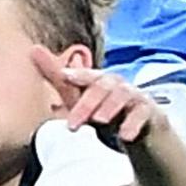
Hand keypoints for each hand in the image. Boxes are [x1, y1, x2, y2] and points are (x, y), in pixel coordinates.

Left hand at [33, 47, 169, 145]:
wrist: (143, 135)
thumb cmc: (107, 112)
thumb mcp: (80, 99)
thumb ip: (59, 80)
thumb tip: (34, 50)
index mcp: (99, 81)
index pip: (87, 75)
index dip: (78, 74)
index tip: (64, 76)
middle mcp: (118, 84)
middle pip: (103, 86)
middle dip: (87, 104)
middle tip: (72, 124)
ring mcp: (136, 97)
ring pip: (124, 95)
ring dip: (110, 107)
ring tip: (99, 121)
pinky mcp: (151, 113)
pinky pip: (144, 114)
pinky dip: (134, 123)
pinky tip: (125, 135)